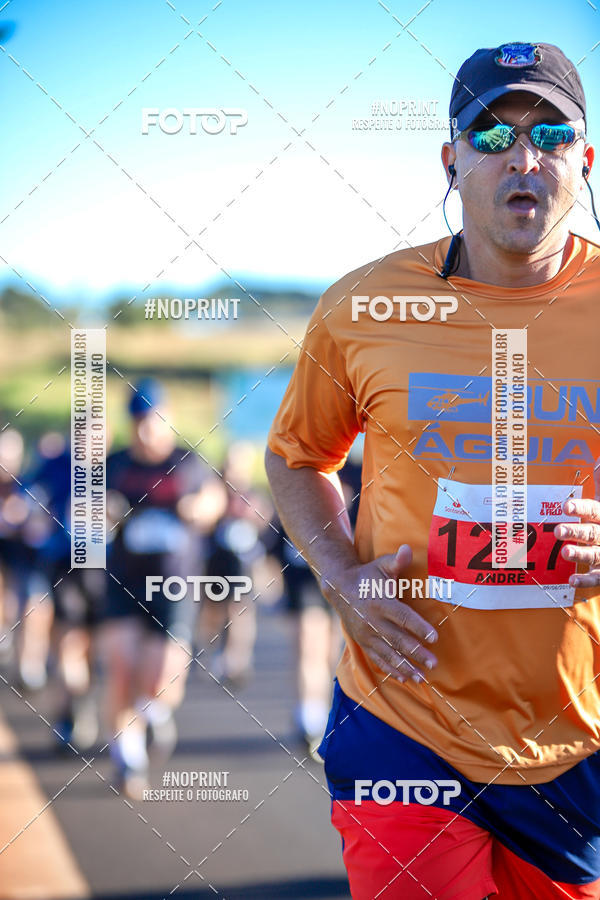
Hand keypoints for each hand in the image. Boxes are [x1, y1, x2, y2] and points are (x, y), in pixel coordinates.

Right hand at [320, 544, 437, 683]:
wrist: (339, 588)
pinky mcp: (363, 642)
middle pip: (397, 639)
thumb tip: (408, 549)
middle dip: (416, 653)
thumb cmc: (367, 575)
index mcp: (380, 602)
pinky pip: (377, 659)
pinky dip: (391, 670)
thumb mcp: (380, 566)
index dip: (418, 627)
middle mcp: (372, 621)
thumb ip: (396, 561)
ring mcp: (366, 634)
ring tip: (422, 678)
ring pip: (388, 654)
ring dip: (405, 667)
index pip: (402, 617)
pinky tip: (405, 679)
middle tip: (433, 663)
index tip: (434, 637)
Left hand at [555, 458, 599, 587]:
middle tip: (558, 530)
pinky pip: (598, 578)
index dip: (580, 508)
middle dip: (576, 532)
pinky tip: (571, 581)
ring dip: (580, 555)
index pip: (594, 510)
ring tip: (564, 552)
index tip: (566, 506)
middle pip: (592, 533)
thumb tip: (598, 458)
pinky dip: (585, 581)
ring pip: (595, 555)